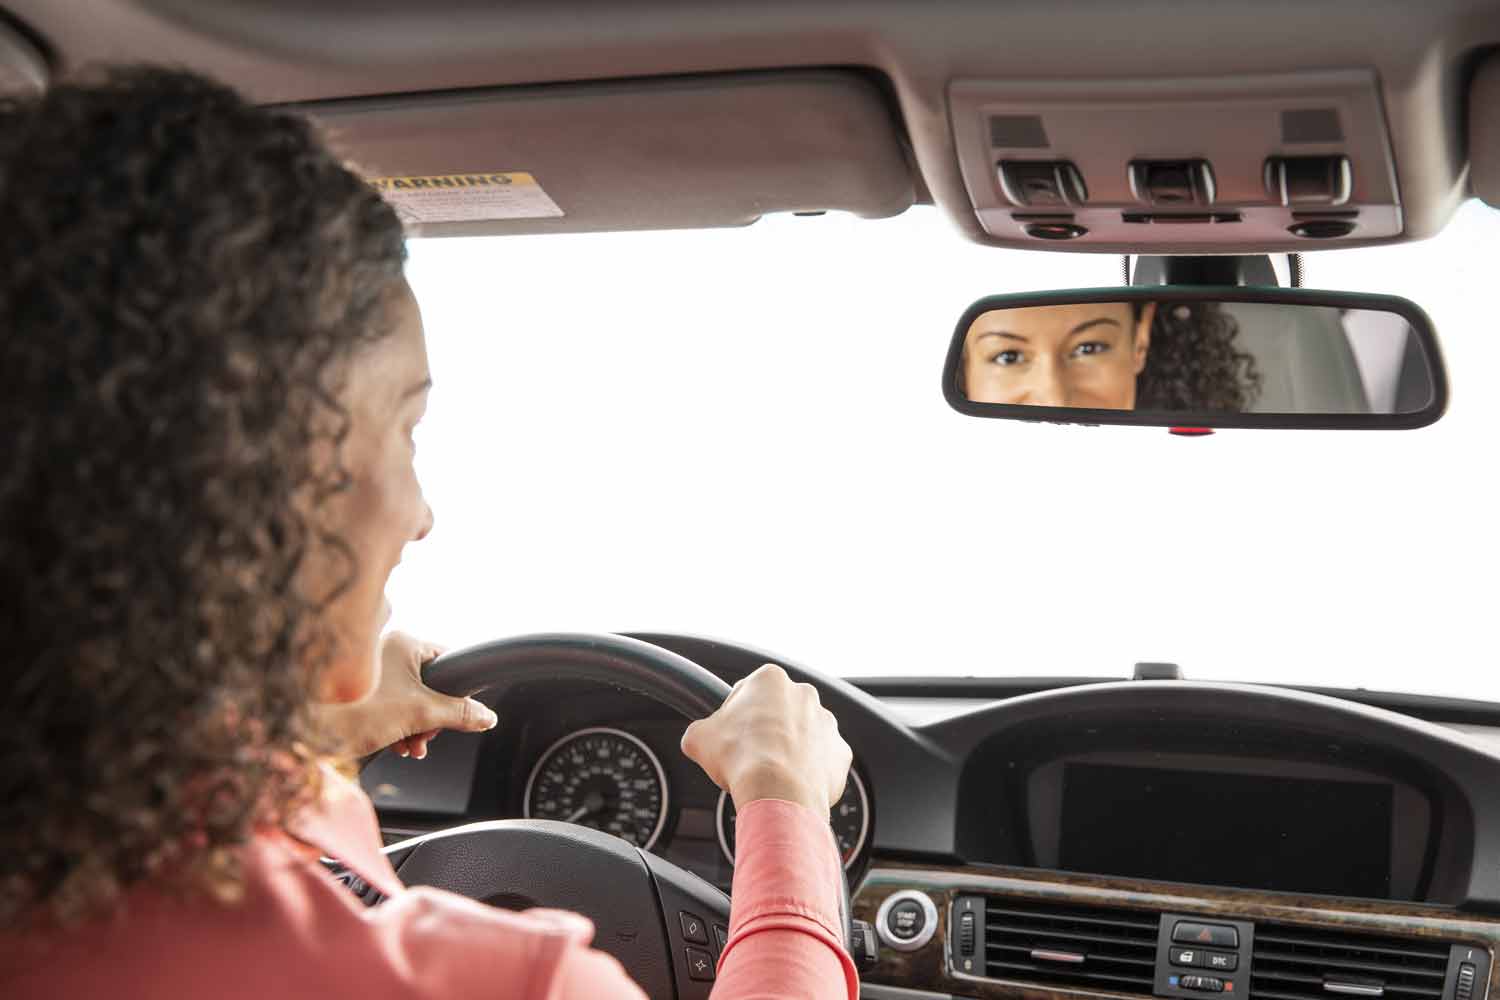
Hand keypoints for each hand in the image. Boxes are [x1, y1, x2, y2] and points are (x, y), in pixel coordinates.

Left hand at [314, 632, 497, 758]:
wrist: (303, 732)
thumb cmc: (356, 714)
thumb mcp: (419, 714)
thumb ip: (459, 713)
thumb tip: (488, 716)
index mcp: (404, 643)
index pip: (448, 659)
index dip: (457, 689)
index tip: (458, 713)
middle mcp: (386, 649)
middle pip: (429, 682)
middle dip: (432, 716)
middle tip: (426, 736)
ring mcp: (370, 670)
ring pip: (409, 697)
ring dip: (415, 725)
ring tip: (410, 745)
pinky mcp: (357, 691)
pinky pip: (389, 703)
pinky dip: (397, 724)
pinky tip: (396, 743)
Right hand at [681, 663, 850, 814]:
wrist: (778, 793)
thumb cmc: (742, 759)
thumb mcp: (698, 739)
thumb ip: (699, 730)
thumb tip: (698, 738)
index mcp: (770, 680)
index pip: (747, 692)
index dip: (734, 716)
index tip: (729, 735)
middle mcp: (804, 695)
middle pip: (779, 712)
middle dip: (766, 730)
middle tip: (748, 755)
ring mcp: (827, 724)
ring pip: (804, 735)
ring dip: (790, 749)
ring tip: (771, 774)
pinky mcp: (841, 753)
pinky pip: (823, 761)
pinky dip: (810, 771)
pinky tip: (792, 784)